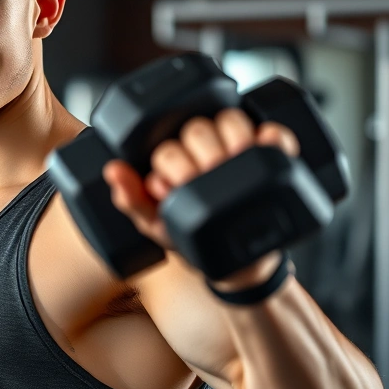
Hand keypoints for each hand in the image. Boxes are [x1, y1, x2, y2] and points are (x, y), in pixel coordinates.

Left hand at [102, 108, 299, 285]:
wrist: (236, 268)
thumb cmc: (190, 240)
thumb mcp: (157, 227)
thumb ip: (132, 202)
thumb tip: (112, 171)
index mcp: (173, 161)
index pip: (168, 144)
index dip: (173, 161)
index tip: (178, 185)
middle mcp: (202, 149)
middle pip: (199, 128)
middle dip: (203, 154)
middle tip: (208, 177)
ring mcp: (236, 150)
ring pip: (232, 120)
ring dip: (235, 138)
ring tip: (234, 164)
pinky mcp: (270, 157)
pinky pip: (275, 135)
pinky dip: (273, 138)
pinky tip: (265, 145)